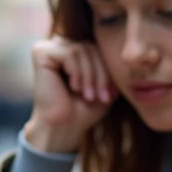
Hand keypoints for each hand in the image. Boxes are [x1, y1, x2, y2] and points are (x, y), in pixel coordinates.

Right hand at [25, 36, 117, 152]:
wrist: (65, 127)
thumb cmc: (84, 108)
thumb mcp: (104, 83)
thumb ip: (110, 64)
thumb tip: (129, 48)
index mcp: (74, 50)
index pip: (98, 49)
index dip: (107, 70)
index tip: (111, 95)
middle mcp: (60, 44)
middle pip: (91, 47)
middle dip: (101, 74)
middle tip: (102, 97)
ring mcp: (49, 47)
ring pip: (82, 50)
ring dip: (91, 76)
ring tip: (89, 96)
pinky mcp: (41, 53)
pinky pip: (70, 53)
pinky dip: (78, 72)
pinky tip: (74, 88)